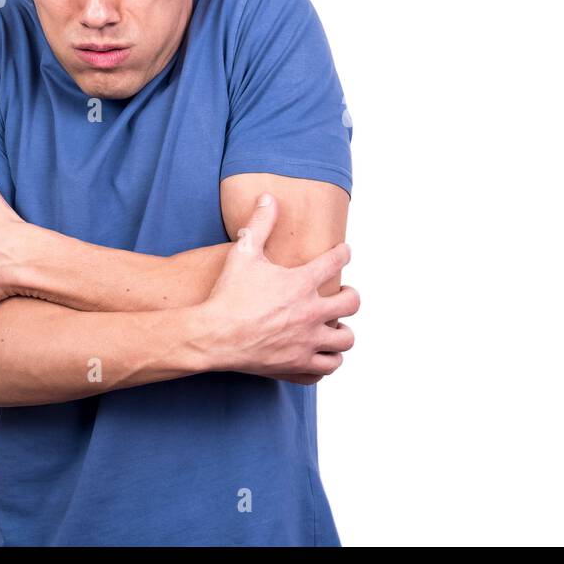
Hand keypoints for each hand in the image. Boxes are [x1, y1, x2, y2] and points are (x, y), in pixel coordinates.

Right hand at [194, 193, 357, 384]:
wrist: (212, 336)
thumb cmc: (226, 294)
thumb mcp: (243, 252)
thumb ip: (260, 223)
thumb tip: (269, 197)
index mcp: (301, 283)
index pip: (337, 261)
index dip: (343, 253)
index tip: (343, 252)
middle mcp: (311, 312)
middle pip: (352, 302)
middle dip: (350, 295)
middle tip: (342, 293)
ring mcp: (307, 340)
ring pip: (345, 338)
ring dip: (343, 330)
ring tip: (335, 325)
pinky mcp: (298, 363)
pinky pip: (328, 365)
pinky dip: (330, 359)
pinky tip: (322, 351)